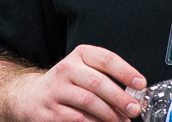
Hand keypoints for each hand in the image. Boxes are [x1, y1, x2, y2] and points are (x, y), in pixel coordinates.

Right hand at [4, 44, 146, 121]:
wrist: (31, 96)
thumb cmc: (66, 84)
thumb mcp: (83, 71)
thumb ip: (106, 78)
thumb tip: (134, 95)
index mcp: (80, 55)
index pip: (106, 59)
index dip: (125, 71)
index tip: (141, 84)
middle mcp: (66, 69)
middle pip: (97, 82)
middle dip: (120, 98)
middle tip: (134, 109)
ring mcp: (56, 90)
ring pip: (88, 102)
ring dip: (109, 114)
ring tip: (121, 121)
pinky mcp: (50, 111)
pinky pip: (77, 119)